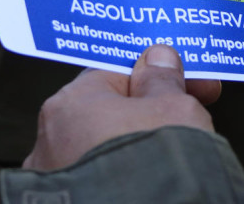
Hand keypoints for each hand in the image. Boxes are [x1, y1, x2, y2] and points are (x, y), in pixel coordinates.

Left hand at [22, 44, 220, 171]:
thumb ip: (164, 79)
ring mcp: (56, 181)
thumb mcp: (175, 109)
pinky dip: (126, 180)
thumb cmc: (155, 167)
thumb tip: (158, 58)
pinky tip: (154, 184)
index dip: (158, 77)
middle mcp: (51, 141)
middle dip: (148, 116)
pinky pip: (102, 182)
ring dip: (136, 149)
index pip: (116, 74)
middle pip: (108, 114)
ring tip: (175, 161)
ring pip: (105, 151)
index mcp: (71, 103)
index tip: (192, 86)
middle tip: (189, 124)